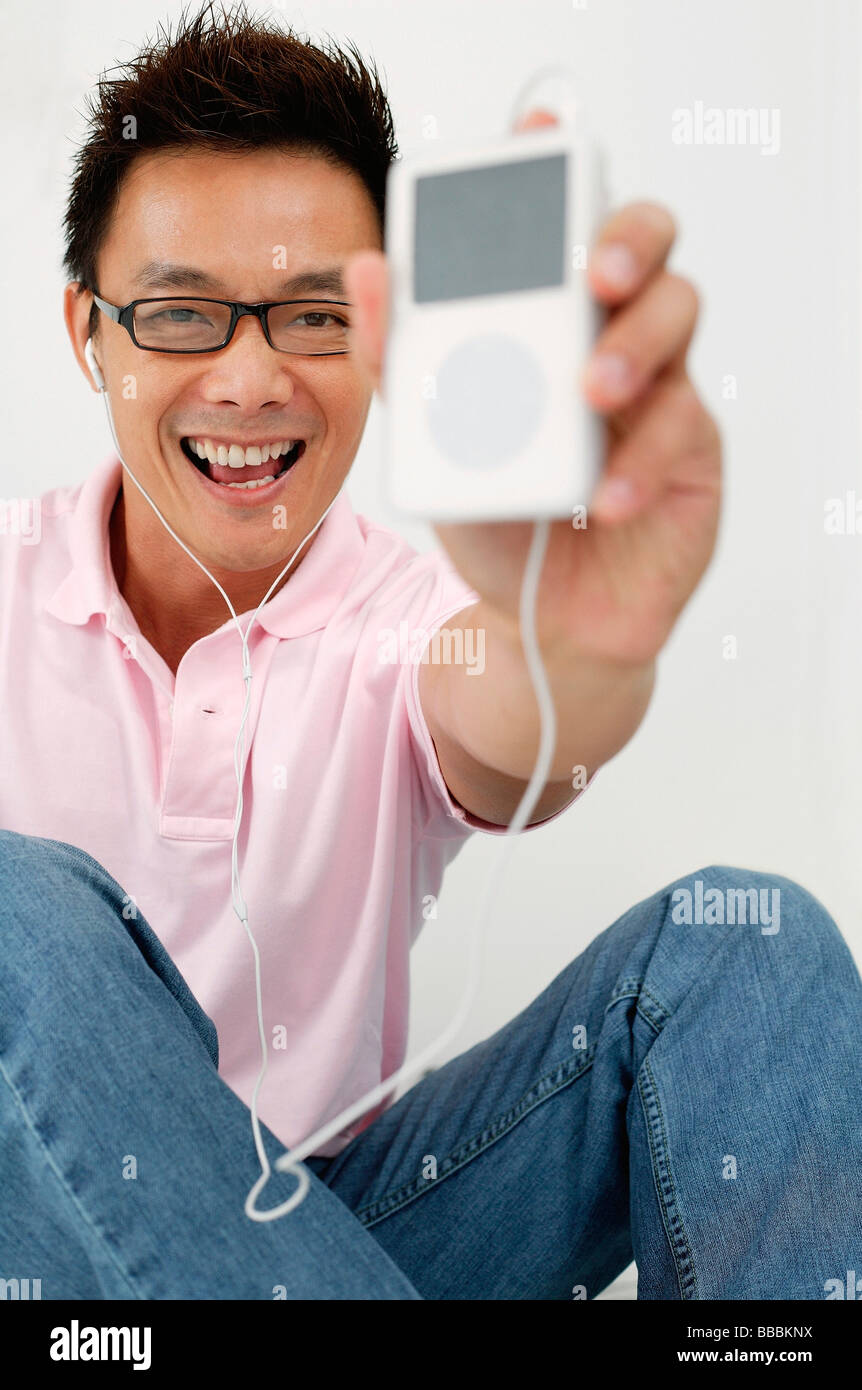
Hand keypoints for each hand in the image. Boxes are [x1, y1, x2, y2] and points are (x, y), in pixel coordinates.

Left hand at [344, 108, 721, 669]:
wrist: (539, 621)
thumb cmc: (496, 521)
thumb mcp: (435, 445)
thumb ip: (402, 363)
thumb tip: (366, 270)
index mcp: (552, 322)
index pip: (568, 226)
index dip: (563, 173)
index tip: (540, 138)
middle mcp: (612, 339)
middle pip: (648, 248)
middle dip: (624, 240)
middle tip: (592, 271)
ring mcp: (661, 392)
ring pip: (680, 319)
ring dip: (636, 347)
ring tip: (592, 394)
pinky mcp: (694, 455)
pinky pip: (684, 432)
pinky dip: (639, 463)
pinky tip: (601, 499)